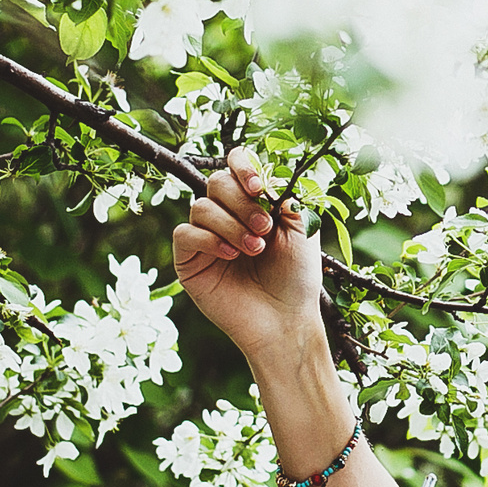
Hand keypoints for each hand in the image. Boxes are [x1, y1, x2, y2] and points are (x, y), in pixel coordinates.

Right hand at [172, 148, 324, 358]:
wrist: (285, 320)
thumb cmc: (297, 277)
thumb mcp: (302, 228)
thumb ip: (285, 194)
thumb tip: (265, 173)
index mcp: (254, 202)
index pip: (236, 165)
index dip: (243, 166)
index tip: (259, 186)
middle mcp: (227, 215)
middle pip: (217, 182)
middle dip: (242, 201)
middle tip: (264, 228)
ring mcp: (206, 237)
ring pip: (201, 207)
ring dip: (231, 225)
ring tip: (255, 249)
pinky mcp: (189, 260)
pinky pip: (185, 233)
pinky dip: (209, 239)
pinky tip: (231, 256)